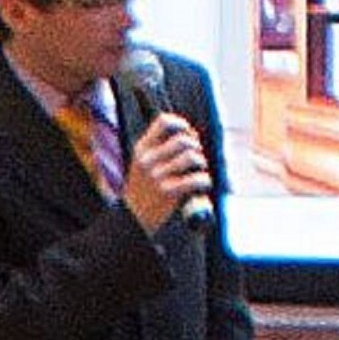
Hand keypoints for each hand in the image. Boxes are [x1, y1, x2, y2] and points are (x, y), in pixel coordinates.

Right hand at [122, 113, 211, 234]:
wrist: (134, 217)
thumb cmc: (144, 188)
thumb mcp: (143, 162)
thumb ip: (160, 147)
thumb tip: (190, 134)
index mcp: (142, 148)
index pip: (164, 122)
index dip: (182, 124)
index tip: (188, 134)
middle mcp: (148, 159)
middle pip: (183, 139)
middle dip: (196, 146)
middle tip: (197, 156)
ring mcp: (157, 175)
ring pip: (192, 157)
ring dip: (201, 163)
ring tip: (199, 171)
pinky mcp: (168, 192)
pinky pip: (196, 179)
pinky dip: (204, 181)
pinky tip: (201, 185)